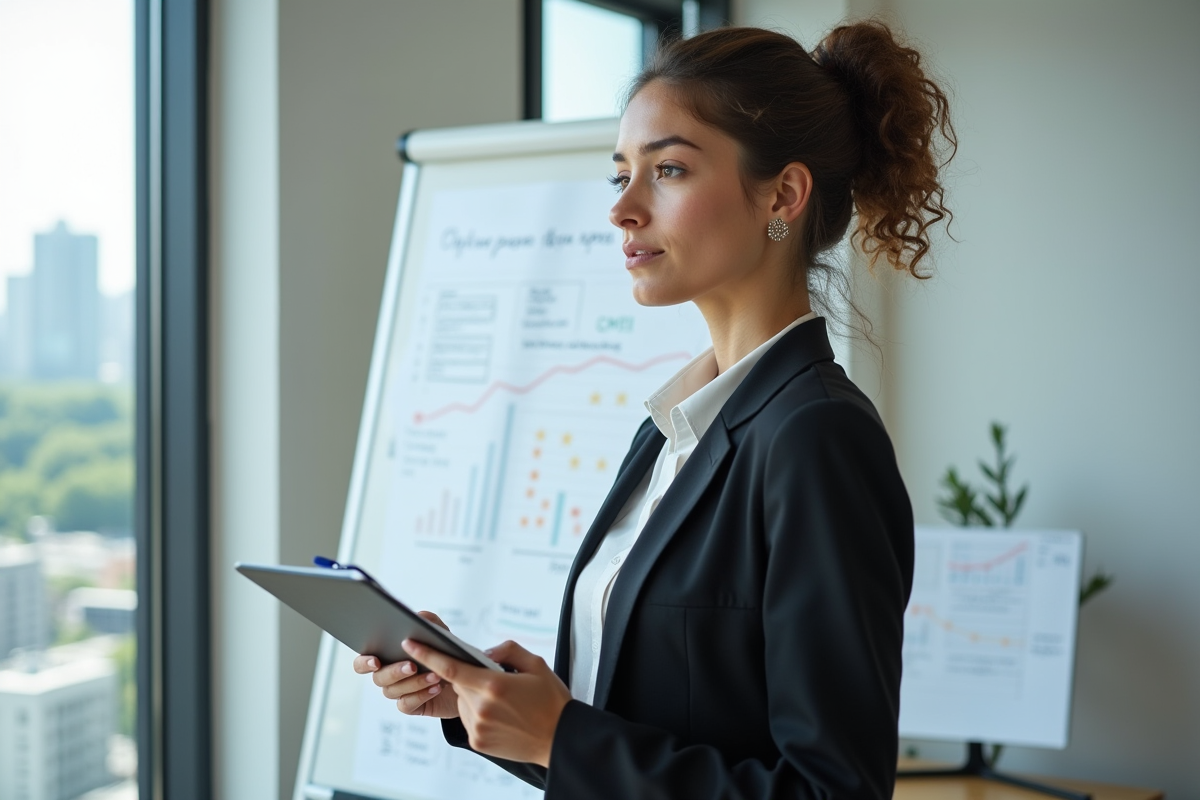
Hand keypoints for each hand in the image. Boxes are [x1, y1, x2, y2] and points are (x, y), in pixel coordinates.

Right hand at [353, 611, 460, 718]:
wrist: (462, 677)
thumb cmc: (444, 653)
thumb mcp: (440, 634)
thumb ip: (429, 622)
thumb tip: (418, 616)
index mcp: (387, 656)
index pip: (363, 662)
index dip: (364, 663)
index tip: (375, 661)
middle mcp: (387, 675)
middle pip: (378, 678)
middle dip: (394, 671)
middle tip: (412, 666)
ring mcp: (397, 692)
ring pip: (393, 691)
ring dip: (414, 682)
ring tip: (434, 675)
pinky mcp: (410, 705)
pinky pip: (406, 704)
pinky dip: (421, 695)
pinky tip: (436, 688)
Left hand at [402, 638, 570, 767]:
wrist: (560, 738)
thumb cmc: (550, 701)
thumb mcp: (536, 664)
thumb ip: (507, 650)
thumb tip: (484, 653)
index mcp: (493, 685)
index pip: (450, 667)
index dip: (427, 654)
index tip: (409, 643)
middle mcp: (481, 707)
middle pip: (460, 683)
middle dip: (472, 677)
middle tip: (497, 682)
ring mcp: (477, 727)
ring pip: (464, 701)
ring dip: (475, 697)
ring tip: (505, 703)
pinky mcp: (478, 741)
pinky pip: (469, 719)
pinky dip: (479, 714)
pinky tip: (503, 717)